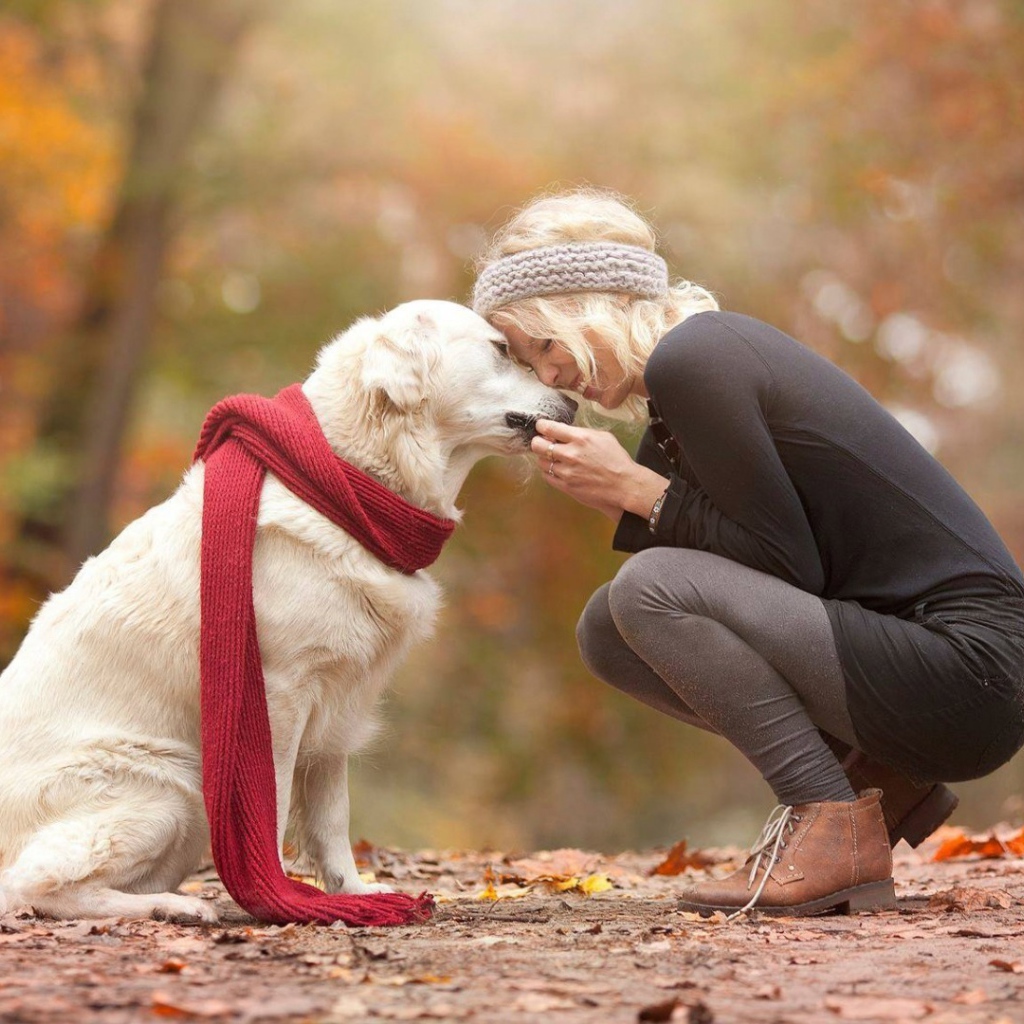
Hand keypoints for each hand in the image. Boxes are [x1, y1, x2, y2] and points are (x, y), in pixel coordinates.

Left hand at [531, 419, 668, 521]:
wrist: (624, 486)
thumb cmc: (617, 461)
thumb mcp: (603, 437)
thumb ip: (582, 432)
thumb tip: (565, 431)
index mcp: (580, 438)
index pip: (549, 428)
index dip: (541, 426)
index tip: (541, 427)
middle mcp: (570, 454)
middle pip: (538, 445)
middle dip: (538, 442)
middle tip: (542, 442)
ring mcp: (567, 472)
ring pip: (541, 462)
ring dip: (545, 458)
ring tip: (554, 458)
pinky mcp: (566, 486)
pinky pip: (547, 476)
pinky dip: (549, 472)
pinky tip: (558, 469)